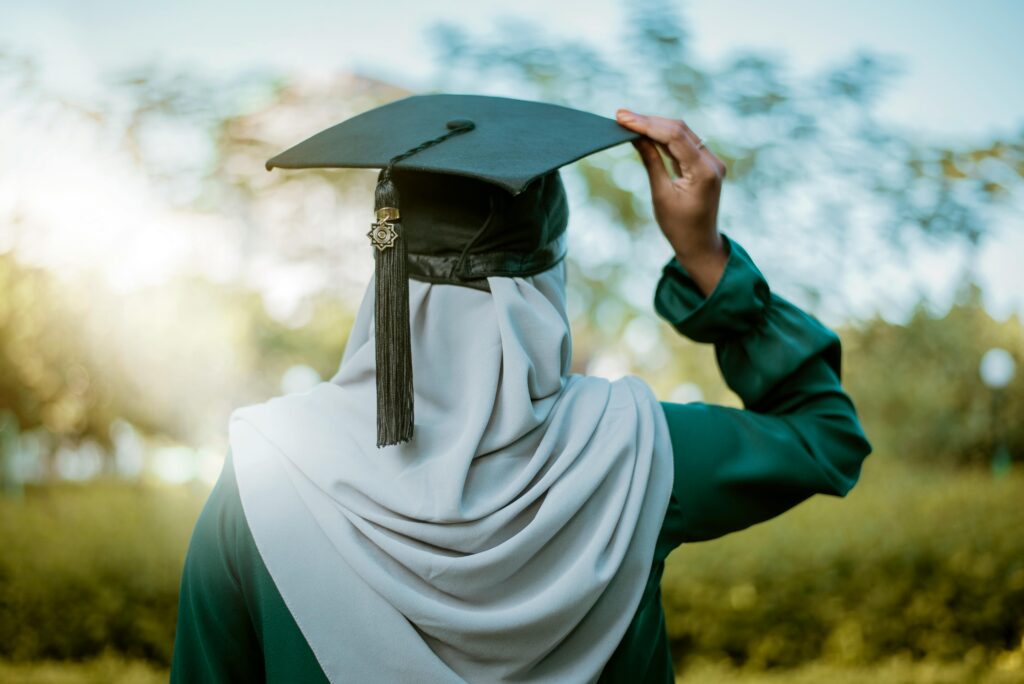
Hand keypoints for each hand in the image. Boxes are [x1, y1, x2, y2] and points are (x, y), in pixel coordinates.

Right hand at [616, 109, 728, 295]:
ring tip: (627, 121)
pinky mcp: (705, 164)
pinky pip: (683, 143)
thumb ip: (651, 161)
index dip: (647, 124)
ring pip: (681, 133)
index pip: (674, 136)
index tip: (622, 119)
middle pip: (679, 129)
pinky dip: (664, 137)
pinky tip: (644, 132)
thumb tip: (635, 136)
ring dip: (655, 126)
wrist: (700, 245)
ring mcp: (711, 161)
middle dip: (649, 121)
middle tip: (620, 116)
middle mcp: (712, 161)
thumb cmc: (678, 227)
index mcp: (704, 171)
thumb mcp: (661, 194)